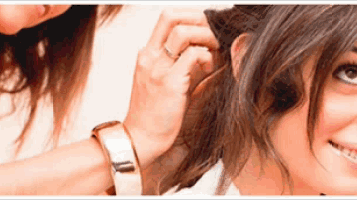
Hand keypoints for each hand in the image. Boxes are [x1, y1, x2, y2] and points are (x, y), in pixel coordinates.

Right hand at [123, 9, 218, 166]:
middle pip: (171, 16)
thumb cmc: (155, 115)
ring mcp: (157, 68)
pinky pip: (193, 55)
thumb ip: (184, 64)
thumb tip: (212, 52)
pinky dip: (207, 57)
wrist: (141, 140)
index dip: (190, 17)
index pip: (167, 18)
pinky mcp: (169, 83)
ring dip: (206, 37)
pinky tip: (210, 69)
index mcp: (147, 54)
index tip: (207, 28)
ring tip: (215, 52)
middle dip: (199, 20)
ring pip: (183, 32)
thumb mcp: (165, 82)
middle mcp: (150, 56)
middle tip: (215, 35)